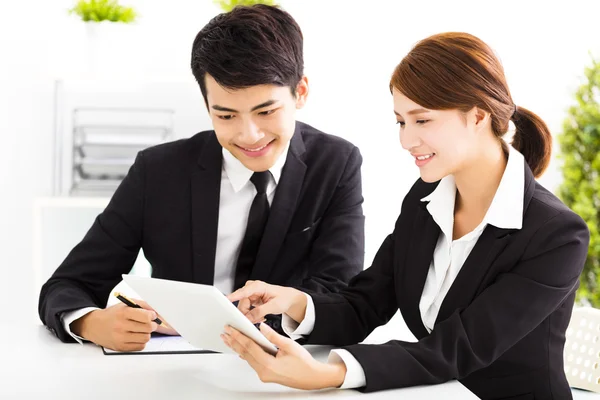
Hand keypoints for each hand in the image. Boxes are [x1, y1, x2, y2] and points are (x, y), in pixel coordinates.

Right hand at [70, 299, 175, 350]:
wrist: (94, 325)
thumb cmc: (112, 314)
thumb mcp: (125, 304)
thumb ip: (142, 306)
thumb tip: (155, 314)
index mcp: (123, 313)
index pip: (146, 317)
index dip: (152, 316)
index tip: (152, 315)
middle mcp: (121, 326)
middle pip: (148, 328)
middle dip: (152, 325)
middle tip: (149, 323)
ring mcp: (120, 338)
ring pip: (146, 338)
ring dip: (147, 334)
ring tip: (141, 330)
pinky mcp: (120, 347)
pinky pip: (140, 347)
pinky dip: (141, 341)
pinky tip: (136, 336)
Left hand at [222, 323, 346, 389]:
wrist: (312, 377)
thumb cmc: (304, 364)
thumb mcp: (289, 345)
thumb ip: (273, 336)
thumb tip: (261, 327)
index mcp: (269, 365)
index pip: (249, 347)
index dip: (238, 336)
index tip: (230, 329)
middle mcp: (264, 372)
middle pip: (245, 354)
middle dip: (234, 342)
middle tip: (225, 332)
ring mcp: (264, 375)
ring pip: (247, 358)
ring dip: (238, 347)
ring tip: (229, 339)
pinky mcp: (266, 374)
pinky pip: (253, 362)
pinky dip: (246, 353)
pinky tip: (241, 348)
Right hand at [227, 280, 307, 323]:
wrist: (288, 299)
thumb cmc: (284, 298)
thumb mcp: (274, 306)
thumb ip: (260, 311)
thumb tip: (248, 318)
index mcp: (258, 286)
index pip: (243, 291)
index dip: (234, 296)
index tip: (226, 300)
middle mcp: (252, 289)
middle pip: (242, 303)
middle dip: (247, 314)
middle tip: (255, 320)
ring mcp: (251, 295)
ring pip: (243, 308)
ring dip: (250, 316)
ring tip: (261, 318)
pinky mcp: (251, 300)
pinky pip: (246, 310)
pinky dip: (252, 316)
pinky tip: (260, 317)